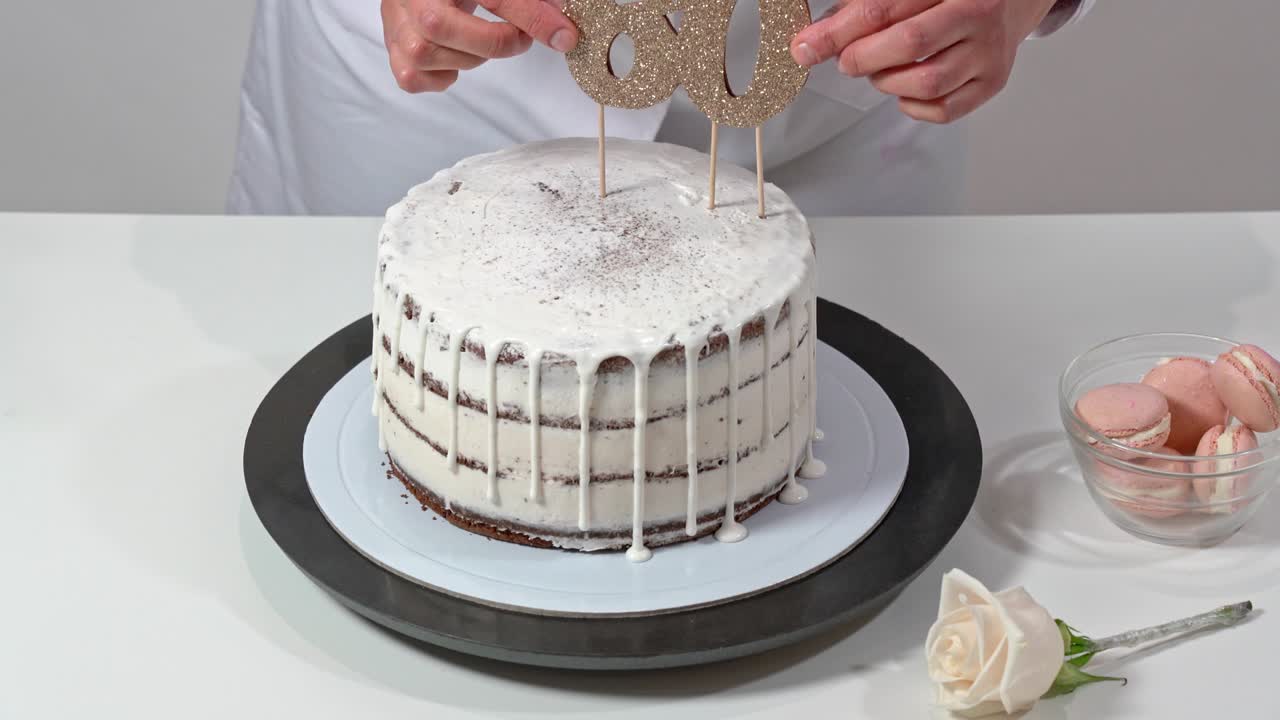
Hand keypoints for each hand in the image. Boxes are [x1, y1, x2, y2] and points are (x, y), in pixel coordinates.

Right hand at [383, 0, 578, 92]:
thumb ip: (530, 5)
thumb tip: (564, 36)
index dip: (529, 18)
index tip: (560, 34)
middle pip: (439, 28)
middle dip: (490, 42)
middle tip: (515, 37)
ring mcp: (395, 25)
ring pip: (423, 57)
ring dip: (466, 60)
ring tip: (480, 44)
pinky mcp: (394, 51)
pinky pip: (411, 77)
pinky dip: (440, 78)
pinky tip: (455, 59)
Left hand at [790, 0, 1057, 122]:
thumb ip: (862, 7)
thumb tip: (813, 40)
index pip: (884, 7)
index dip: (839, 31)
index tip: (806, 47)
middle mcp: (977, 14)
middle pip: (909, 44)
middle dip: (864, 58)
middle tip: (848, 60)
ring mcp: (989, 52)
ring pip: (927, 83)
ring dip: (888, 82)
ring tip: (881, 71)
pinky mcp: (993, 82)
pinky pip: (943, 110)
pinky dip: (912, 106)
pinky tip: (906, 88)